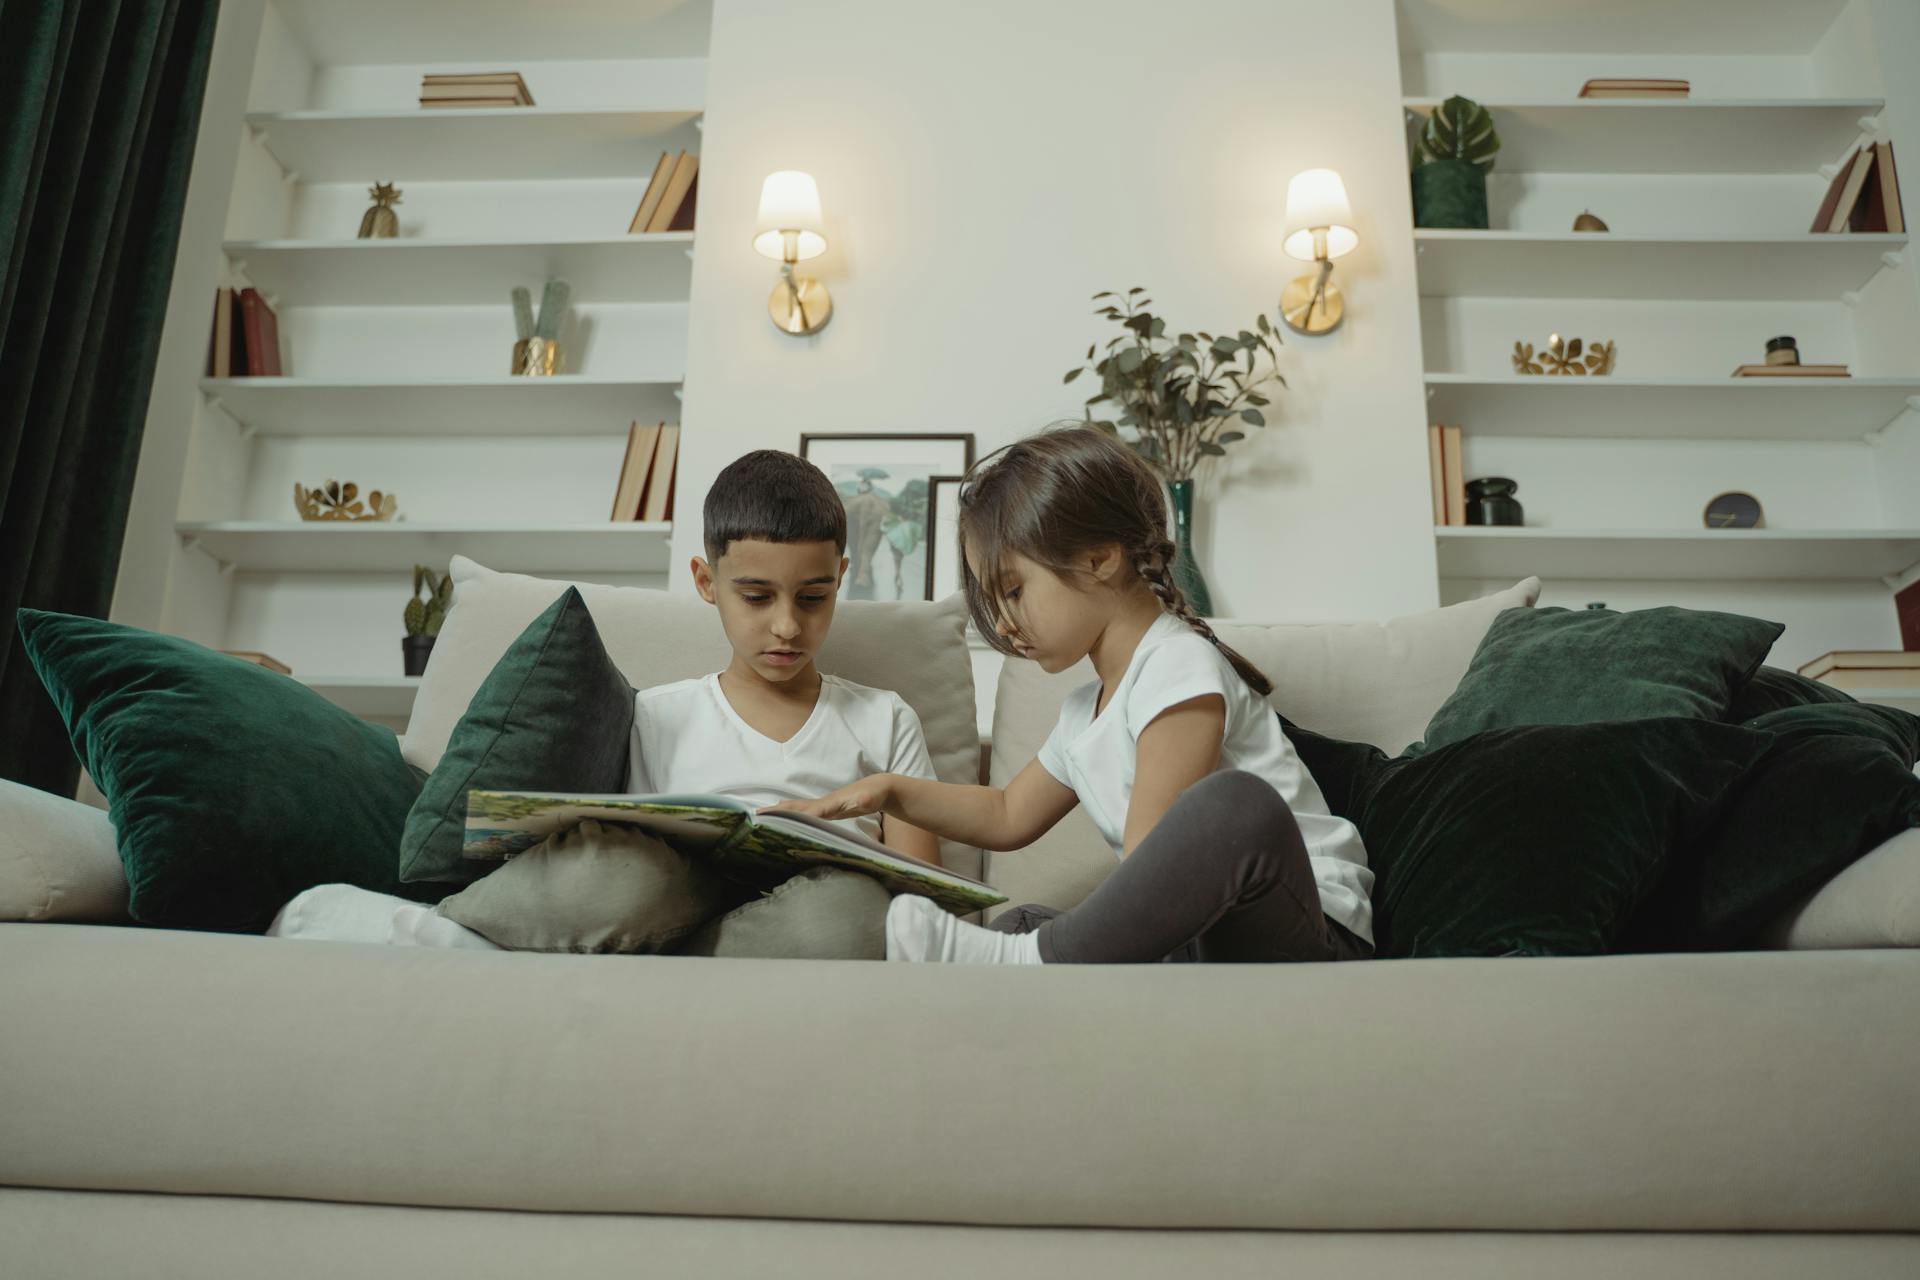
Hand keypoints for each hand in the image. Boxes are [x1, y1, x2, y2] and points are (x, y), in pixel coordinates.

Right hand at [762, 776, 892, 822]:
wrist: (878, 788)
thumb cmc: (875, 794)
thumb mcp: (872, 798)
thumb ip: (865, 800)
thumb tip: (860, 800)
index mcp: (831, 803)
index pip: (807, 811)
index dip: (791, 815)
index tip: (774, 819)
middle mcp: (823, 803)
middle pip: (795, 807)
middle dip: (776, 812)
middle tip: (754, 817)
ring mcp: (823, 805)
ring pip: (796, 808)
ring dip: (779, 812)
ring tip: (760, 817)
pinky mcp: (825, 810)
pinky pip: (803, 813)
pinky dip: (789, 815)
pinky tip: (783, 820)